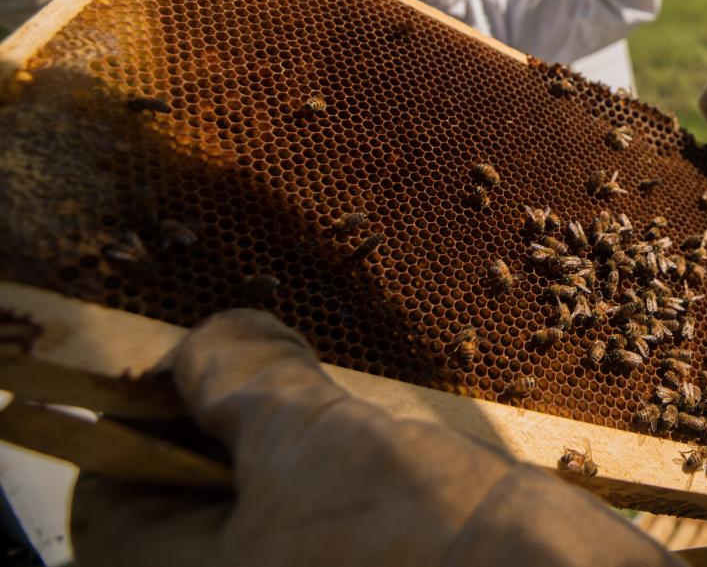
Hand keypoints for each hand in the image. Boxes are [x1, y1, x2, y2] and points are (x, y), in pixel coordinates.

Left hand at [71, 310, 677, 566]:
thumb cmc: (416, 538)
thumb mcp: (307, 434)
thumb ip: (239, 376)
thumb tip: (211, 341)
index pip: (116, 476)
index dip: (164, 400)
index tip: (225, 357)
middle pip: (193, 490)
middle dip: (246, 425)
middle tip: (305, 381)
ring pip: (267, 505)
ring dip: (306, 448)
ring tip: (368, 434)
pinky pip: (325, 529)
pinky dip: (350, 485)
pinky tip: (402, 470)